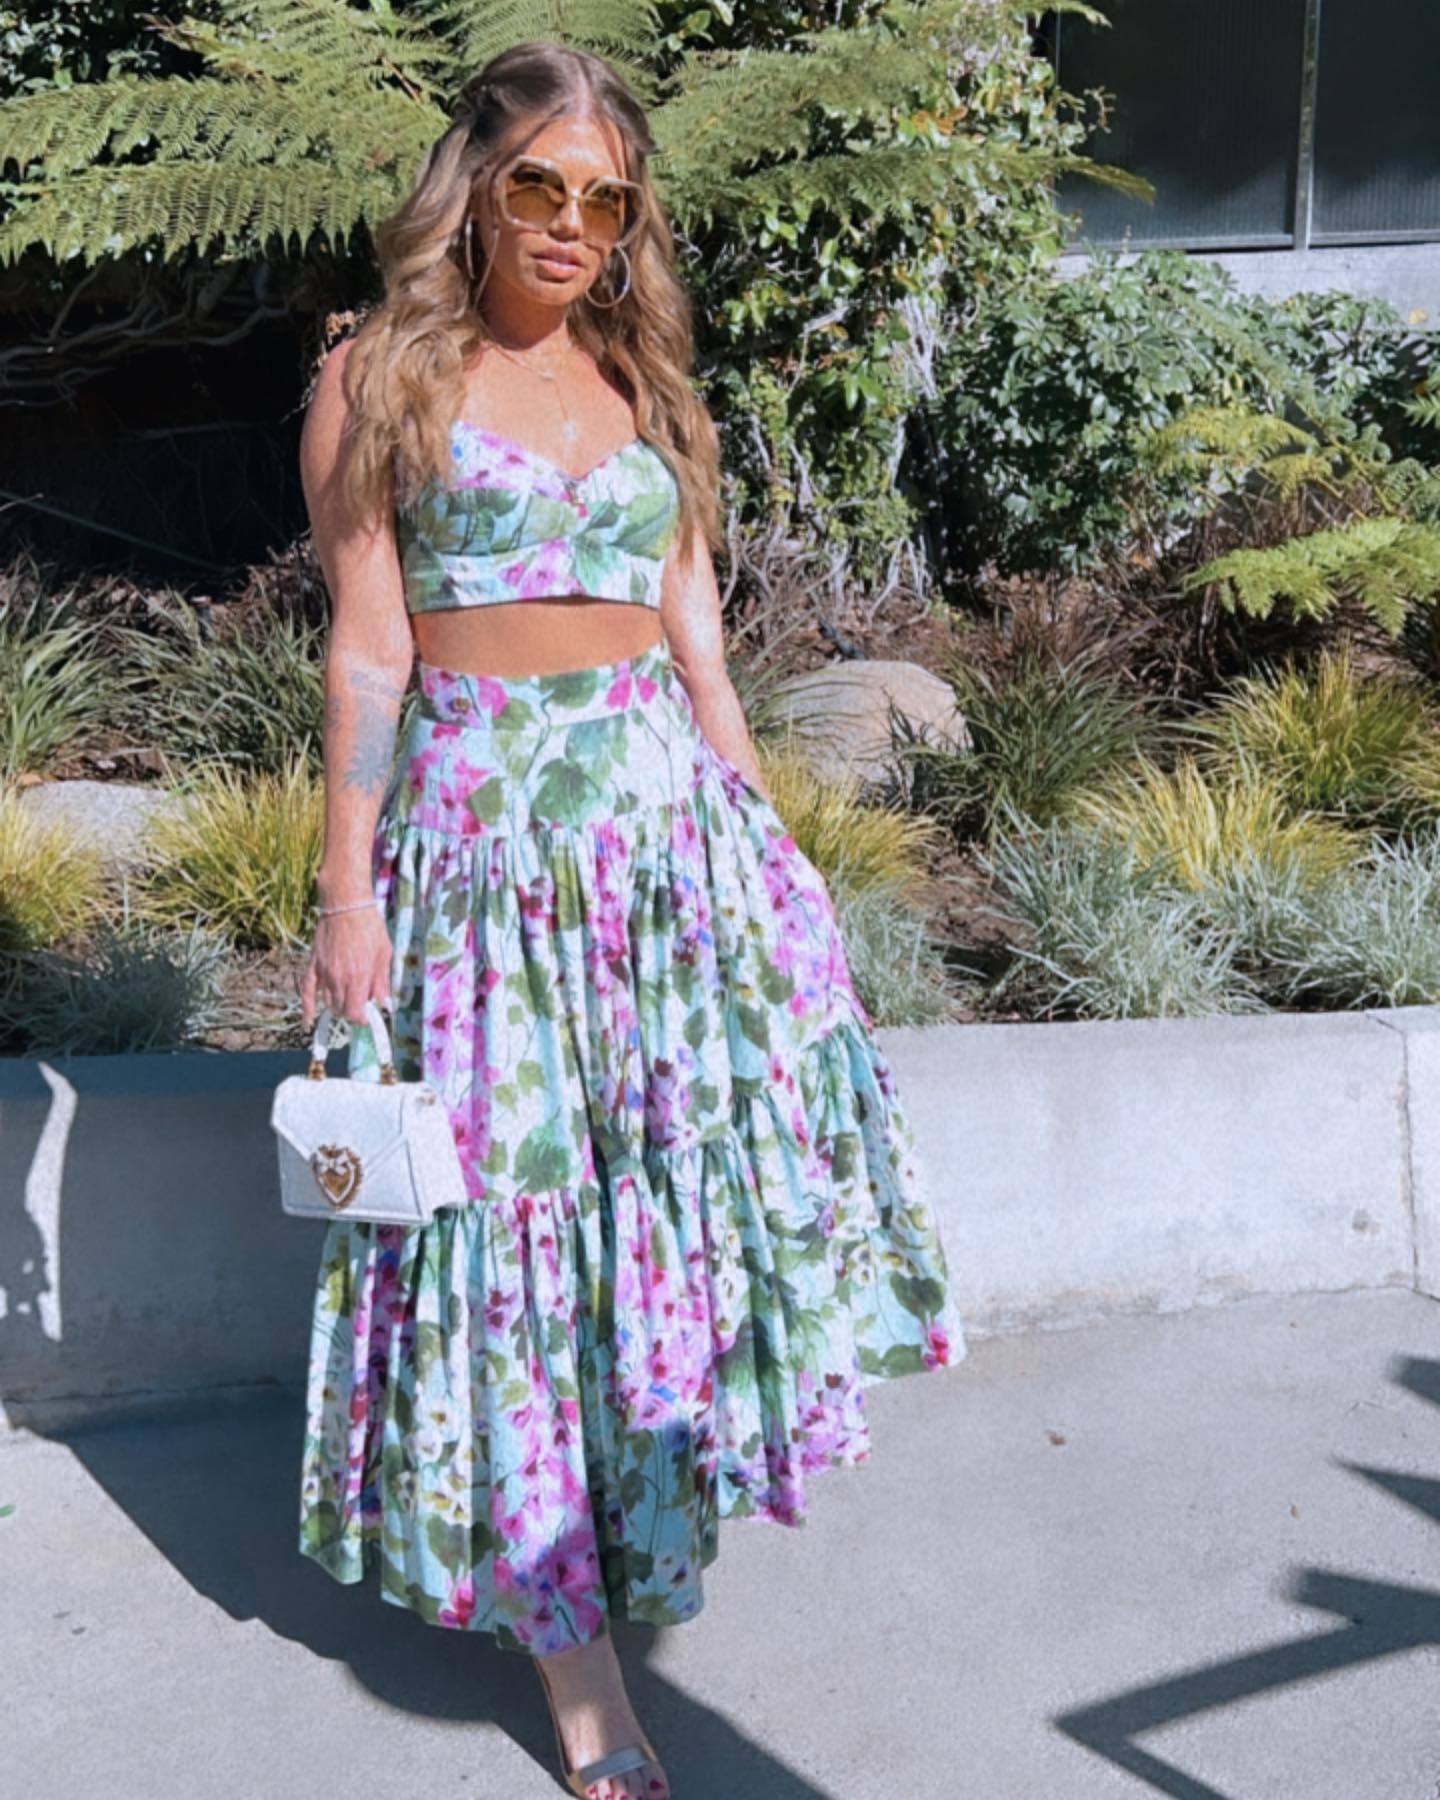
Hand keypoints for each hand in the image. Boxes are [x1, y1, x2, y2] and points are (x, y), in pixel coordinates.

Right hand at [300, 906, 393, 1028]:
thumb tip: (383, 1004)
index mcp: (358, 977)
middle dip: (352, 1011)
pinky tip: (309, 1019)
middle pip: (341, 1009)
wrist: (346, 906)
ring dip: (338, 1006)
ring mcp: (324, 972)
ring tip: (347, 1000)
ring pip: (328, 1002)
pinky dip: (308, 1006)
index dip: (362, 1018)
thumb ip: (382, 981)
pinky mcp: (314, 965)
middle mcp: (339, 978)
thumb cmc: (370, 928)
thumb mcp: (384, 954)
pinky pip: (307, 990)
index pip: (355, 1012)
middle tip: (360, 1004)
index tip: (367, 1016)